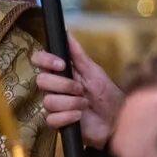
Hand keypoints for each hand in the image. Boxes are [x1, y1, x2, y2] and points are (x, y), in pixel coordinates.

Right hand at [31, 33, 123, 147]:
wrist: (116, 120)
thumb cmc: (107, 95)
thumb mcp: (94, 71)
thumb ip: (78, 54)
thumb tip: (67, 33)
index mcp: (60, 72)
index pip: (39, 60)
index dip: (45, 60)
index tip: (61, 64)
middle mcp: (54, 88)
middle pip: (41, 81)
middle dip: (64, 85)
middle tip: (81, 90)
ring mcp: (55, 105)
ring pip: (48, 101)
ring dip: (71, 103)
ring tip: (84, 104)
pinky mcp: (57, 122)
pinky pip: (51, 119)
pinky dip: (68, 117)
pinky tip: (79, 117)